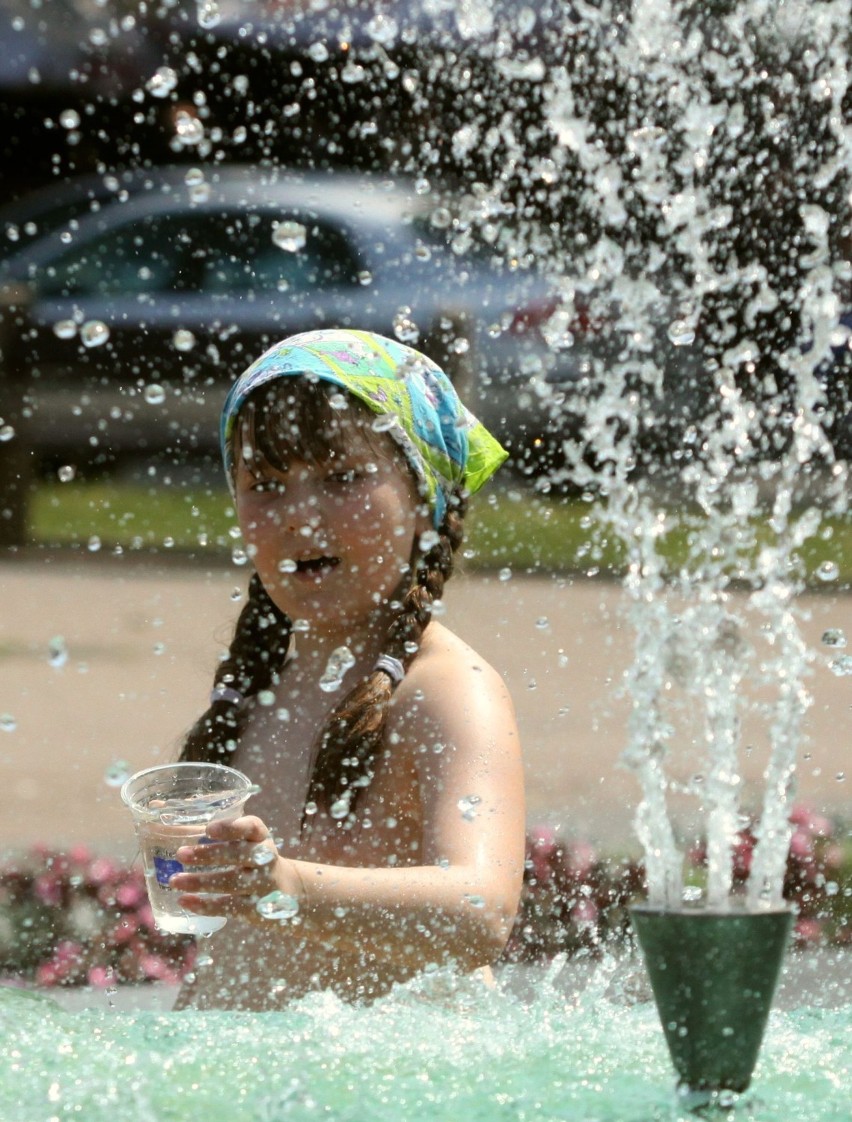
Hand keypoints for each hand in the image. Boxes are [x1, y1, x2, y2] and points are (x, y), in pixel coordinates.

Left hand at [168, 815, 301, 926]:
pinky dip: (206, 905)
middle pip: (240, 855)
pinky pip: (229, 907)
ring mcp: (262, 885)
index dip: (232, 828)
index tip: (208, 829)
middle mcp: (265, 858)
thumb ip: (206, 827)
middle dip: (210, 854)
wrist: (287, 890)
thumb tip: (155, 806)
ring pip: (232, 882)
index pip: (252, 827)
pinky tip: (185, 902)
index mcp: (260, 836)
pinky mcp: (256, 909)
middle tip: (181, 854)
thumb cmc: (250, 857)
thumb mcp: (242, 839)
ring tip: (175, 881)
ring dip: (201, 882)